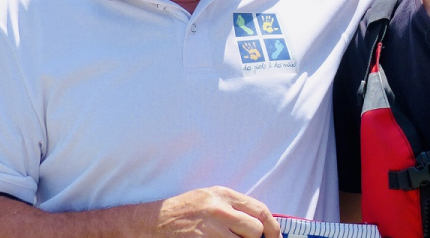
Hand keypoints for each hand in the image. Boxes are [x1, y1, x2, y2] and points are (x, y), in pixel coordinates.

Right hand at [155, 187, 280, 237]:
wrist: (154, 221)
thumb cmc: (184, 210)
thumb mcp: (210, 199)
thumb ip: (234, 207)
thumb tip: (261, 223)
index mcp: (224, 195)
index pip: (260, 210)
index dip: (273, 227)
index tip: (276, 237)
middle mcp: (220, 210)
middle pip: (255, 230)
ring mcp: (211, 229)